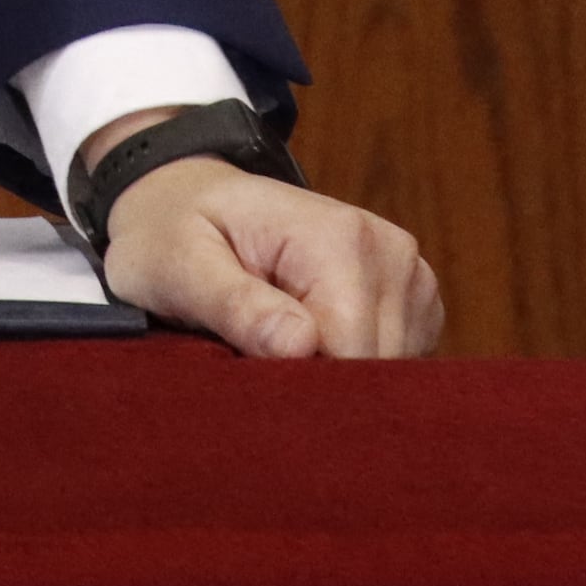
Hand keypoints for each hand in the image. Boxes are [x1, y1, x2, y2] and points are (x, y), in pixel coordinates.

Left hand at [97, 146, 444, 358]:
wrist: (186, 198)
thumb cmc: (173, 232)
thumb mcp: (179, 265)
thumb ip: (236, 305)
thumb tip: (301, 346)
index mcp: (340, 238)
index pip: (350, 354)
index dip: (300, 388)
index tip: (248, 386)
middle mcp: (390, 251)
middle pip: (376, 367)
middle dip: (316, 386)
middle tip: (248, 365)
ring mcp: (408, 276)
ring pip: (389, 373)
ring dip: (331, 379)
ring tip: (268, 345)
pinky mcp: (412, 302)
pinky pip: (394, 363)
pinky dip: (348, 369)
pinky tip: (303, 345)